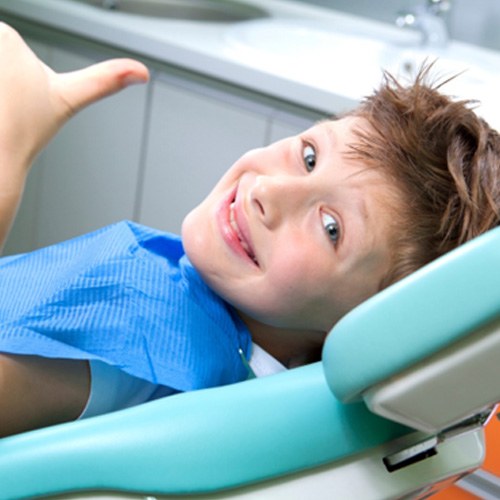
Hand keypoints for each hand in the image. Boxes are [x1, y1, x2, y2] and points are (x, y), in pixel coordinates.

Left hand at [0, 22, 148, 248]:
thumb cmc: (24, 131)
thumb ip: (105, 80)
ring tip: (1, 103)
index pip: (6, 41)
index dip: (15, 70)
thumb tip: (143, 72)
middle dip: (3, 77)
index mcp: (6, 36)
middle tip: (5, 101)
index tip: (14, 91)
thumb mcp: (71, 99)